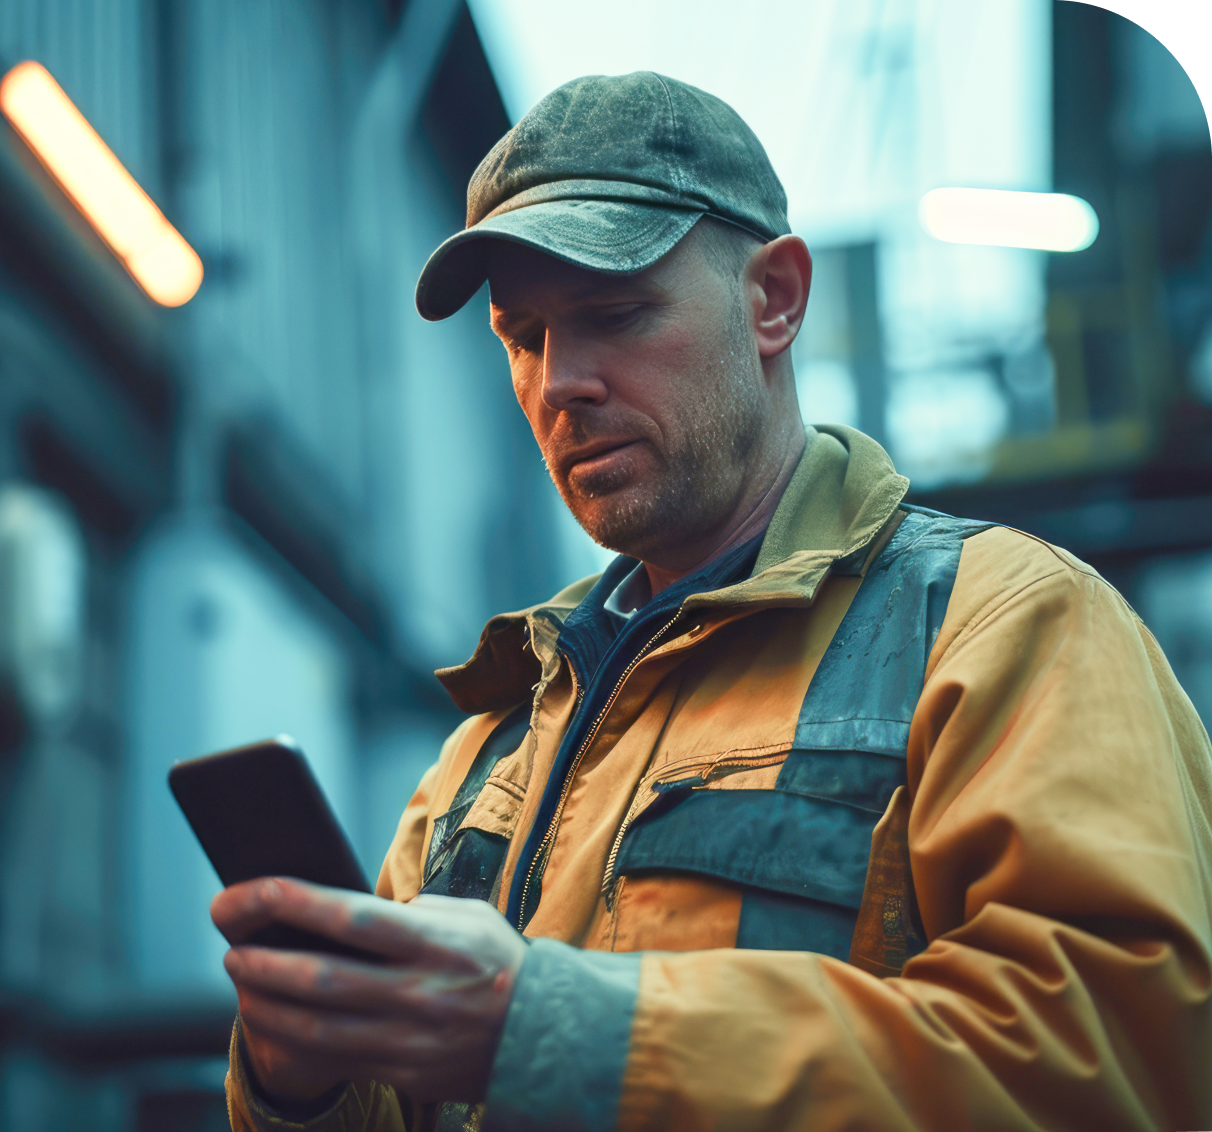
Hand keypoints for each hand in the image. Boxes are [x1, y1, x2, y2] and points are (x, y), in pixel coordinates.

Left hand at [210, 879, 527, 1105]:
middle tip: (232, 947)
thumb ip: (416, 912)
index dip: (299, 903)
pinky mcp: (405, 1074)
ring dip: (268, 1005)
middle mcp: (420, 992)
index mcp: (435, 943)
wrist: (544, 1035)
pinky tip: (271, 1022)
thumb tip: (359, 911)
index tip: (255, 890)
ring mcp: (410, 1039)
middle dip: (266, 962)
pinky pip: (335, 1060)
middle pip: (324, 978)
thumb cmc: (499, 962)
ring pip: (318, 1027)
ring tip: (242, 983)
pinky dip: (294, 1040)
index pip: (355, 918)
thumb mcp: (470, 918)